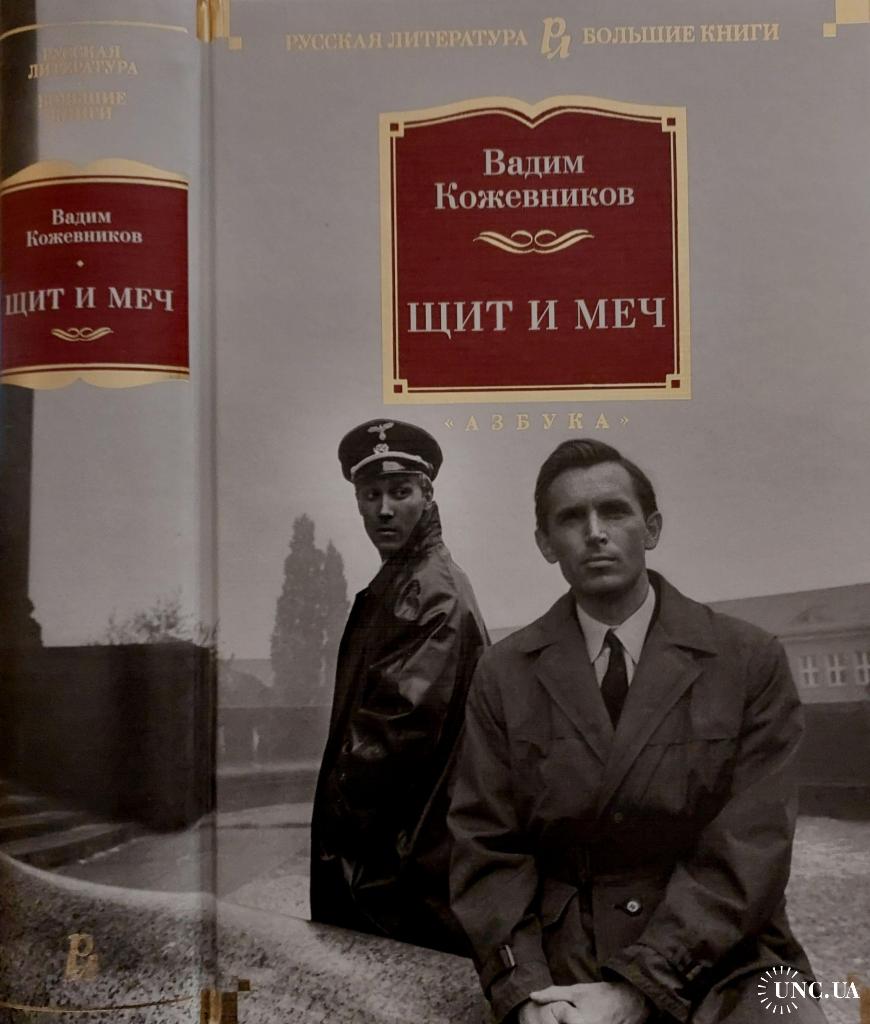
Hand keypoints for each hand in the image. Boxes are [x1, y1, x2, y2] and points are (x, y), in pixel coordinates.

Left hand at [530, 981, 649, 1023]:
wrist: (630, 1002)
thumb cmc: (601, 995)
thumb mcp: (577, 991)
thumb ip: (553, 994)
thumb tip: (533, 996)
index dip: (552, 1023)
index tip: (550, 1020)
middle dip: (562, 1023)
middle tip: (572, 1015)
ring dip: (570, 1023)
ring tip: (577, 1018)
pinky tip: (585, 1020)